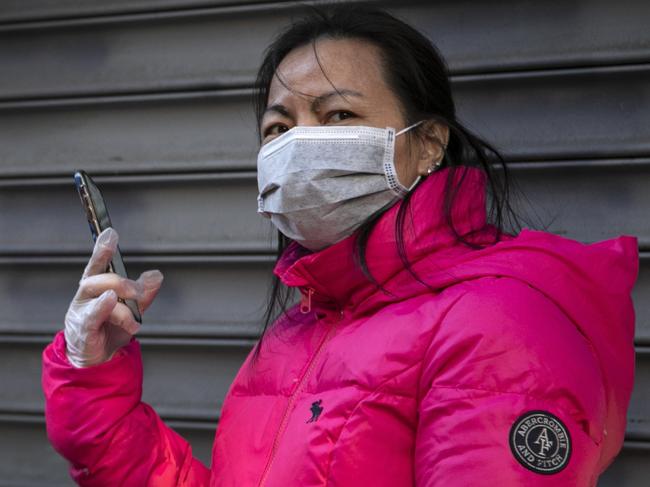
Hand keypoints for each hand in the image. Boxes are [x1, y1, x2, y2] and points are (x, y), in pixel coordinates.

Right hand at [64, 227, 163, 367]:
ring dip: (120, 302)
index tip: (111, 232)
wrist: (99, 360)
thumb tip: (156, 275)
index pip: (98, 263)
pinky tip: (110, 301)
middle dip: (122, 282)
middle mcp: (86, 295)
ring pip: (99, 295)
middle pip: (100, 278)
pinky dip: (101, 307)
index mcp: (97, 286)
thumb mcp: (132, 310)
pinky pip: (91, 315)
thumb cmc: (110, 329)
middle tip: (139, 292)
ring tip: (134, 317)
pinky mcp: (82, 329)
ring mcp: (81, 311)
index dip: (102, 248)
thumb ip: (144, 293)